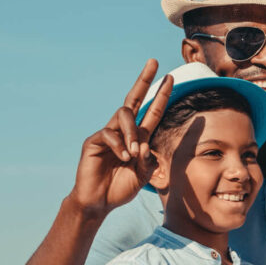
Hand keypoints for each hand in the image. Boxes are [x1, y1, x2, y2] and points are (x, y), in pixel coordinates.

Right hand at [69, 60, 172, 216]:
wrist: (100, 202)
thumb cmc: (121, 188)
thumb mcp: (144, 174)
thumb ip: (149, 159)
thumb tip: (146, 145)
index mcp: (138, 137)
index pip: (151, 111)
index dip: (161, 95)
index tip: (171, 78)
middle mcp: (123, 131)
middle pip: (133, 99)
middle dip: (144, 80)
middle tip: (153, 62)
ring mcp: (107, 134)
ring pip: (123, 116)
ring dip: (132, 133)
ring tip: (134, 154)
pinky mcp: (94, 142)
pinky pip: (109, 134)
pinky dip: (119, 146)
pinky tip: (123, 159)